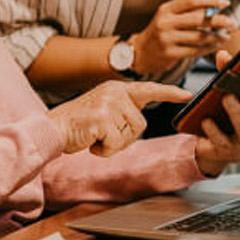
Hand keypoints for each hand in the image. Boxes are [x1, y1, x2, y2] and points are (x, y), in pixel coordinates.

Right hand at [48, 81, 192, 156]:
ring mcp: (109, 104)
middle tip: (101, 134)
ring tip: (94, 136)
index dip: (169, 93)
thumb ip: (122, 112)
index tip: (186, 95)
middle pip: (140, 124)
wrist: (52, 129)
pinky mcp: (103, 118)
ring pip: (129, 135)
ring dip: (113, 144)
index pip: (149, 89)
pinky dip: (104, 150)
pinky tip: (90, 141)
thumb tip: (138, 123)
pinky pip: (116, 144)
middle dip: (123, 138)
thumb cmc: (78, 126)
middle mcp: (115, 92)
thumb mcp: (103, 112)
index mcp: (116, 89)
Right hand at [131, 0, 236, 74]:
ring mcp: (167, 39)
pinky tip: (215, 46)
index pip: (192, 0)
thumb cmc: (159, 31)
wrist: (140, 52)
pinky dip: (208, 49)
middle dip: (219, 21)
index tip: (225, 3)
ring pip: (199, 37)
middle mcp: (165, 22)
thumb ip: (187, 11)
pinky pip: (195, 51)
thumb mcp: (168, 15)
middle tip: (232, 23)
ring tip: (226, 36)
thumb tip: (214, 7)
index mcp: (166, 9)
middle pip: (198, 19)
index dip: (211, 0)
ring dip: (217, 37)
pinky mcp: (170, 54)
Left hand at [193, 50, 239, 176]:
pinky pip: (222, 141)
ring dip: (236, 111)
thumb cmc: (228, 115)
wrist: (218, 150)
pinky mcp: (229, 150)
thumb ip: (227, 72)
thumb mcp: (230, 92)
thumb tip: (222, 54)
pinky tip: (205, 120)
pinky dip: (214, 131)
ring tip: (227, 97)